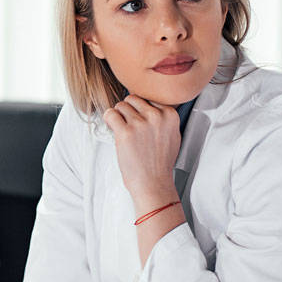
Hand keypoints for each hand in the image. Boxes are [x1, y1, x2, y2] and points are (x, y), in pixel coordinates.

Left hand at [102, 94, 182, 213]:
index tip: (140, 123)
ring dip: (118, 117)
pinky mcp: (125, 132)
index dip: (140, 110)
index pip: (148, 98)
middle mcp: (156, 116)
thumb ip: (163, 118)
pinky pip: (110, 114)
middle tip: (130, 128)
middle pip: (133, 99)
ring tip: (124, 132)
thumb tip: (149, 105)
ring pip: (120, 106)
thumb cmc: (160, 163)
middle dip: (128, 112)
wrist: (153, 183)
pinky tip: (114, 130)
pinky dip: (108, 120)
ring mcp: (141, 123)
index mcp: (170, 114)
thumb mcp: (172, 135)